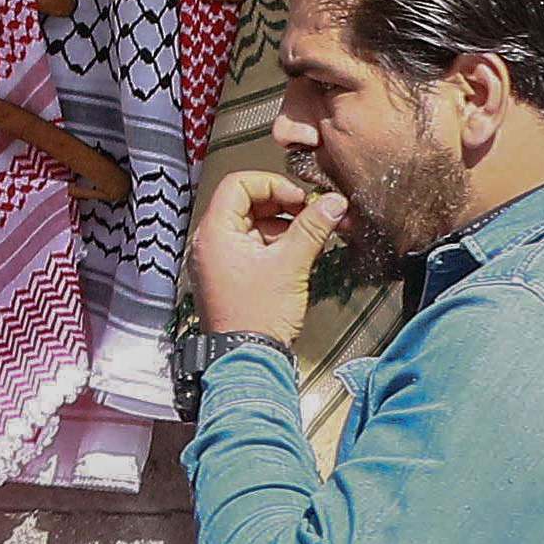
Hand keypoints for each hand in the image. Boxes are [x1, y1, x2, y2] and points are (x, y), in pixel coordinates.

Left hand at [188, 170, 347, 343]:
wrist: (247, 359)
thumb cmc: (257, 317)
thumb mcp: (290, 265)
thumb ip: (312, 229)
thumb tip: (332, 202)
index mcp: (215, 232)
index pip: (238, 184)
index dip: (272, 184)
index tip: (299, 197)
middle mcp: (211, 242)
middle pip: (246, 203)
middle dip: (282, 205)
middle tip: (311, 213)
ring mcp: (219, 259)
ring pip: (252, 225)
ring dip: (283, 225)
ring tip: (311, 234)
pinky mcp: (231, 275)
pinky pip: (252, 246)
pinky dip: (275, 244)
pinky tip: (299, 253)